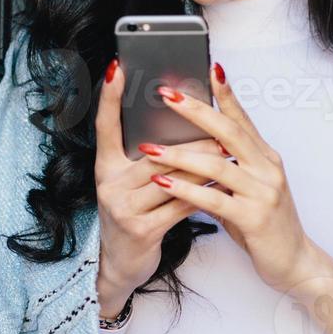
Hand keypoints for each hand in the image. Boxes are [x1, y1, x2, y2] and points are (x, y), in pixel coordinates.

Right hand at [94, 56, 226, 315]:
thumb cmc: (134, 218)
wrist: (122, 267)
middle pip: (155, 152)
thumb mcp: (132, 186)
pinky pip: (181, 204)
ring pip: (172, 177)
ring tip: (227, 150)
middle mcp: (110, 185)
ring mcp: (124, 208)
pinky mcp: (142, 230)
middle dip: (190, 140)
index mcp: (106, 168)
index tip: (117, 66)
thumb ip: (148, 159)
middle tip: (218, 123)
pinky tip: (222, 184)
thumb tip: (183, 124)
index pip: (105, 125)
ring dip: (203, 164)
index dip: (109, 96)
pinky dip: (205, 192)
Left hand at [143, 63, 316, 293]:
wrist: (295, 262)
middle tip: (167, 94)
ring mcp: (262, 192)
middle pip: (228, 131)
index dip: (226, 93)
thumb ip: (230, 169)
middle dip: (195, 111)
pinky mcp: (253, 217)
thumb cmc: (267, 226)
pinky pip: (213, 199)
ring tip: (149, 147)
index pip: (242, 118)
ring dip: (179, 154)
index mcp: (266, 157)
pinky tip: (163, 182)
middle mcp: (267, 168)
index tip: (210, 68)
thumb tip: (199, 150)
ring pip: (216, 164)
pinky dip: (185, 189)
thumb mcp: (249, 190)